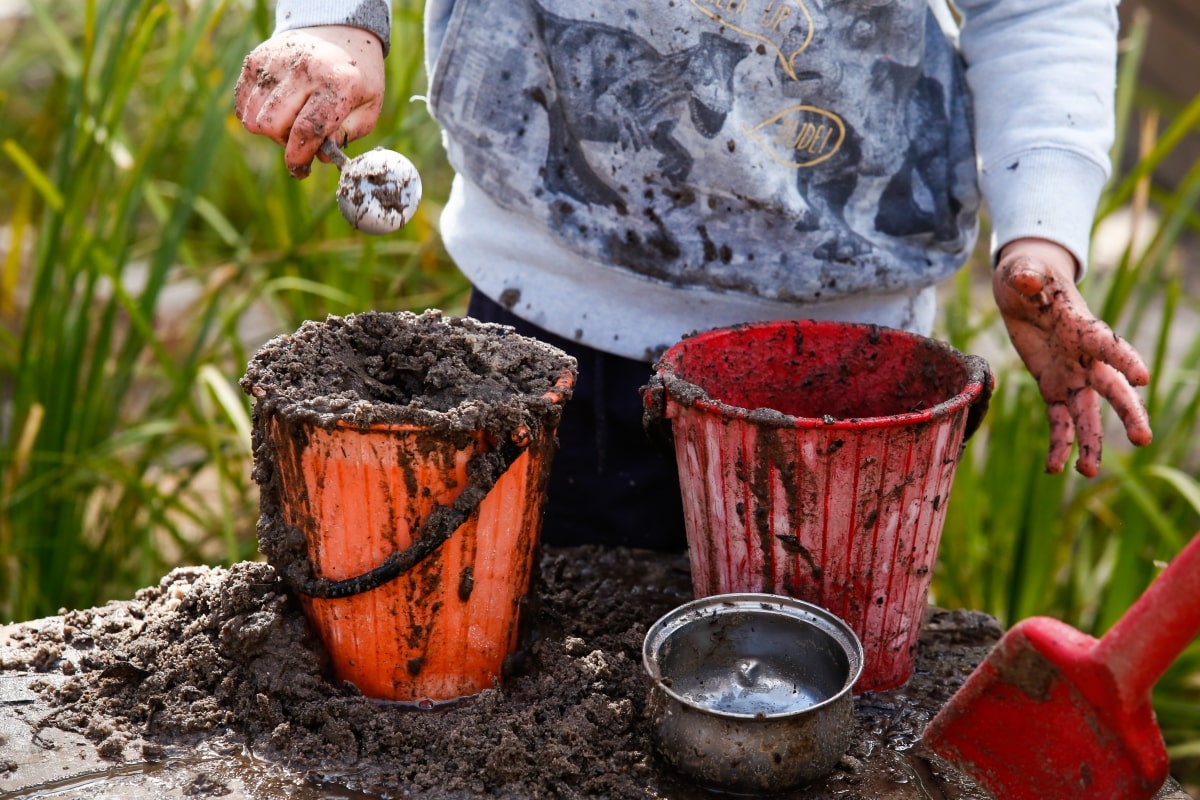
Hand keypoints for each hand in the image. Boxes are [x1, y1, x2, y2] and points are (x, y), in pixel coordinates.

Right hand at [234, 26, 385, 177]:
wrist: (339, 33)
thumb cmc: (356, 79)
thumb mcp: (368, 109)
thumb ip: (346, 136)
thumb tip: (318, 155)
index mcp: (339, 82)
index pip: (307, 130)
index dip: (299, 157)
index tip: (299, 170)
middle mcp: (304, 68)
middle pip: (272, 125)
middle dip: (284, 142)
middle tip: (301, 137)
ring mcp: (276, 60)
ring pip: (253, 117)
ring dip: (270, 128)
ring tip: (291, 119)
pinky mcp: (256, 58)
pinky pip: (242, 103)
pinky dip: (255, 113)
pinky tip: (276, 107)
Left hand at [993, 238, 1151, 476]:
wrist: (1023, 288)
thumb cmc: (1029, 275)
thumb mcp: (1024, 271)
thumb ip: (1028, 276)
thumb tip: (1027, 279)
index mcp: (1083, 327)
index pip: (1108, 345)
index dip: (1124, 360)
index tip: (1142, 378)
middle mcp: (1084, 357)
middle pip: (1111, 389)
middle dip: (1127, 413)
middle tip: (1142, 439)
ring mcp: (1071, 374)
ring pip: (1087, 413)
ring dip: (1089, 442)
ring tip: (1087, 472)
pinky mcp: (1052, 385)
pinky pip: (1058, 419)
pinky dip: (1057, 444)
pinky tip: (1053, 470)